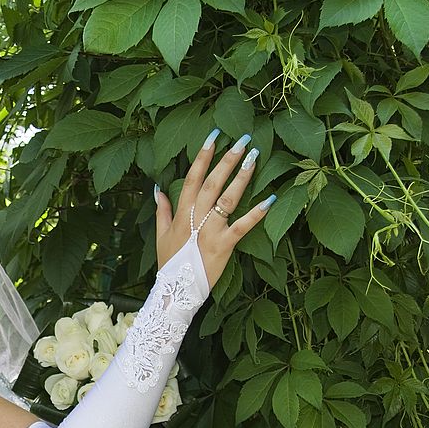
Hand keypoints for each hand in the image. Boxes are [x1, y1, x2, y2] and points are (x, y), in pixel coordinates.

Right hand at [154, 131, 274, 287]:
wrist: (176, 291)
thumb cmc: (170, 264)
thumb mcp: (161, 235)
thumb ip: (162, 210)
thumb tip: (157, 189)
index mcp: (181, 213)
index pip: (192, 177)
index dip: (204, 156)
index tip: (215, 136)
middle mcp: (196, 218)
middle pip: (212, 182)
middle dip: (227, 159)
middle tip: (242, 139)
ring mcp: (210, 231)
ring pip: (227, 198)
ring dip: (242, 177)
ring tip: (254, 157)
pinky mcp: (224, 245)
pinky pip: (243, 226)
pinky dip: (257, 213)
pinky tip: (271, 198)